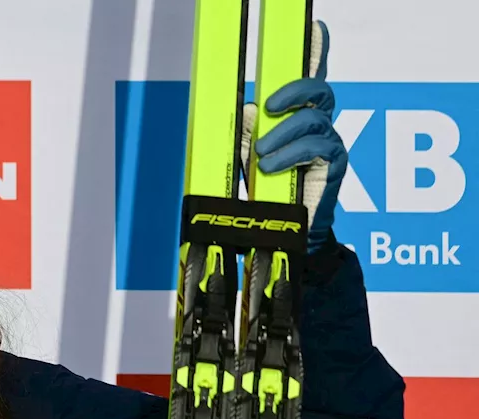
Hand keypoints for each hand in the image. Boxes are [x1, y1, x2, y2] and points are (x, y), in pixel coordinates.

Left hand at [239, 20, 345, 252]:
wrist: (289, 230)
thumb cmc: (270, 192)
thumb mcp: (247, 158)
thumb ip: (246, 133)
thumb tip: (249, 110)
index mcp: (298, 119)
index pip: (309, 80)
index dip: (316, 52)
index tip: (316, 26)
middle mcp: (319, 126)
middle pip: (320, 90)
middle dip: (296, 89)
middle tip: (269, 106)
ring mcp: (330, 143)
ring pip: (315, 119)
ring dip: (282, 133)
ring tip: (261, 154)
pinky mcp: (334, 164)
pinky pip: (318, 146)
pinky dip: (291, 154)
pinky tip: (271, 167)